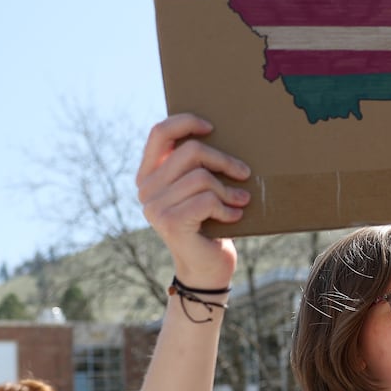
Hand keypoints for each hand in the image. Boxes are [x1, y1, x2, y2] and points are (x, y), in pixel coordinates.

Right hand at [136, 114, 249, 288]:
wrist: (206, 268)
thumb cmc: (208, 222)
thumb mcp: (199, 189)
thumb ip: (195, 165)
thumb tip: (217, 130)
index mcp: (148, 174)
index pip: (160, 132)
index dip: (186, 122)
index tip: (212, 127)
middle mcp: (146, 189)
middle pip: (190, 152)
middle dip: (223, 160)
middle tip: (243, 173)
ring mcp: (155, 207)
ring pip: (202, 177)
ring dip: (228, 190)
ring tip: (240, 200)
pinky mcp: (171, 223)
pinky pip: (208, 200)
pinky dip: (227, 208)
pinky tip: (234, 217)